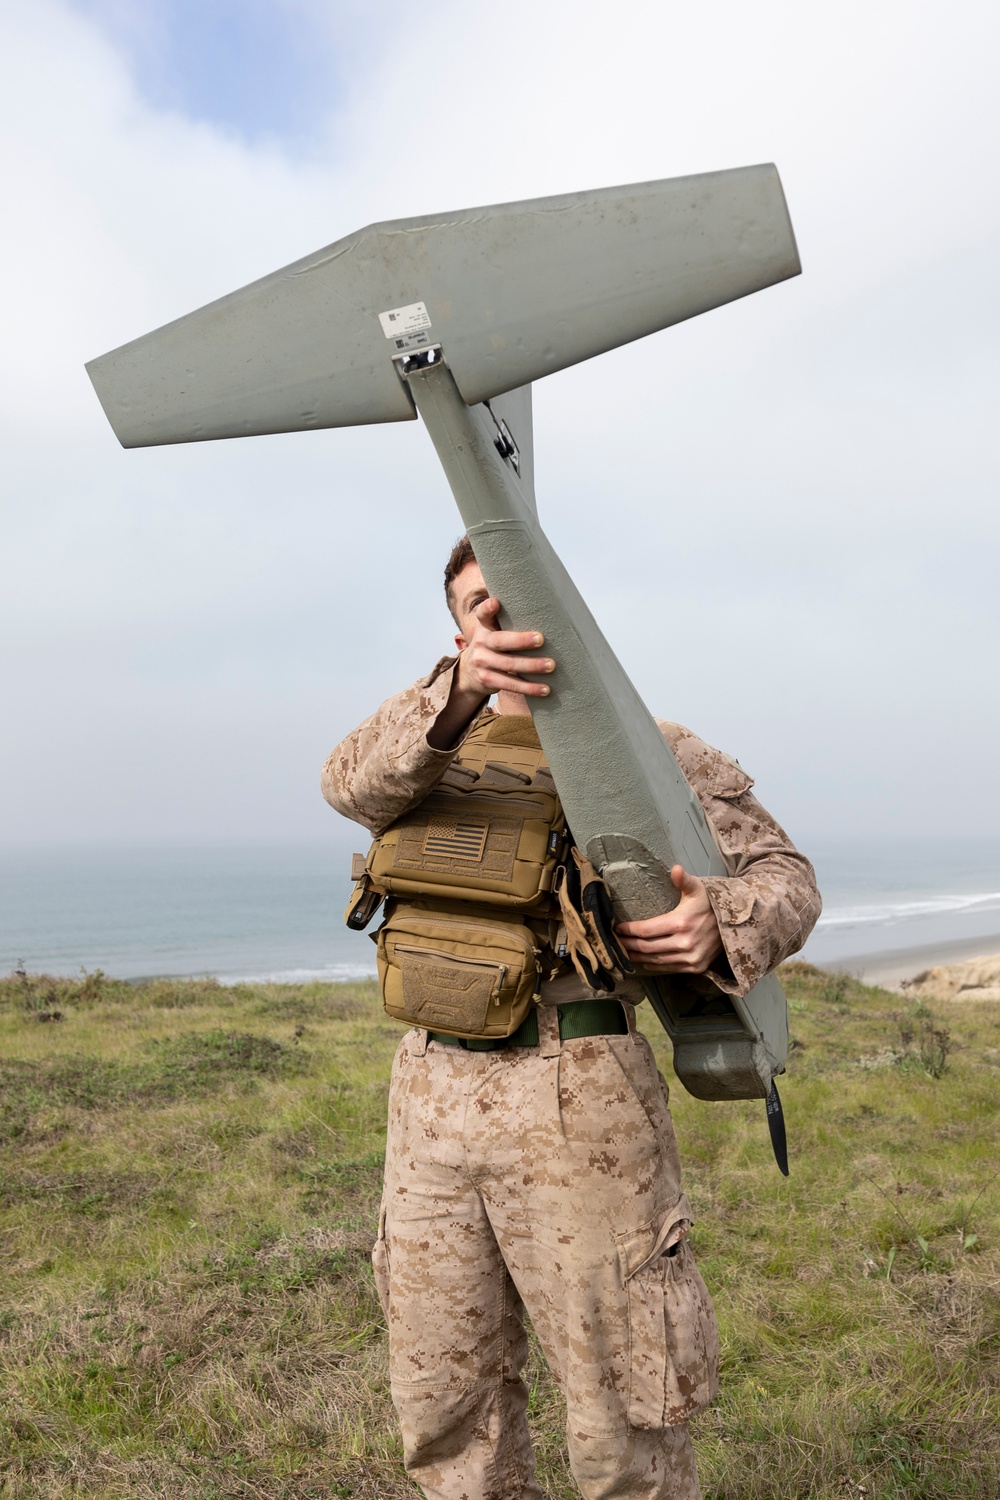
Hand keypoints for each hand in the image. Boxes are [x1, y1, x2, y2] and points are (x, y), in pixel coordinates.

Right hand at [427, 594, 554, 749]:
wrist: (468, 673)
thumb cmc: (492, 646)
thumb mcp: (492, 631)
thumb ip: (506, 620)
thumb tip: (542, 607)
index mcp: (484, 627)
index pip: (483, 614)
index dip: (487, 608)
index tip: (495, 603)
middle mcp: (481, 643)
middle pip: (501, 641)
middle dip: (521, 641)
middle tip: (541, 639)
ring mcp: (482, 663)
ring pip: (509, 665)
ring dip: (532, 666)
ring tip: (550, 666)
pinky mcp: (487, 680)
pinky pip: (510, 685)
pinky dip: (529, 688)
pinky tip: (545, 689)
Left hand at [615, 865, 723, 973]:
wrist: (737, 923)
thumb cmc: (712, 903)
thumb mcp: (698, 888)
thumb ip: (683, 880)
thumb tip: (675, 868)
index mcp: (681, 923)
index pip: (646, 930)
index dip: (628, 930)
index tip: (618, 928)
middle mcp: (685, 944)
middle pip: (646, 947)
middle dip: (628, 944)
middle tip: (616, 941)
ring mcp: (690, 958)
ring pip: (655, 960)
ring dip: (637, 957)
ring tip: (624, 951)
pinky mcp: (695, 967)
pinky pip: (667, 968)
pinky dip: (653, 965)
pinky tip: (643, 960)